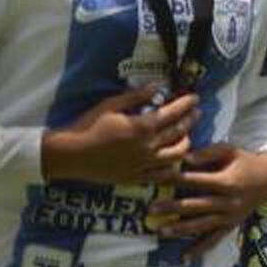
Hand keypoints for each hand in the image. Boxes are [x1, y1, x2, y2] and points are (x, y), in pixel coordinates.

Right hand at [41, 86, 197, 183]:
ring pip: (177, 156)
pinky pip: (163, 175)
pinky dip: (173, 166)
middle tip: (196, 113)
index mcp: (141, 127)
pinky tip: (174, 160)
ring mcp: (144, 165)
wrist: (69, 154)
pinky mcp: (137, 178)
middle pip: (179, 133)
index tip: (195, 98)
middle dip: (191, 120)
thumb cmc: (87, 126)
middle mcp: (147, 147)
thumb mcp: (110, 105)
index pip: (173, 113)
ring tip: (185, 136)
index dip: (186, 104)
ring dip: (185, 143)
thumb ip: (136, 96)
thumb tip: (157, 87)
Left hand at [147, 144, 266, 256]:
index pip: (198, 181)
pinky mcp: (231, 226)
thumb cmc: (244, 161)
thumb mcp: (230, 150)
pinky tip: (184, 257)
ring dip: (182, 229)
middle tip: (151, 209)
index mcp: (228, 182)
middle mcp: (229, 202)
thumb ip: (208, 153)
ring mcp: (230, 217)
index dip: (177, 179)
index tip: (158, 179)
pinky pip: (214, 239)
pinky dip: (200, 249)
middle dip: (173, 207)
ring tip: (162, 232)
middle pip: (197, 205)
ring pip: (203, 225)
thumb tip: (185, 159)